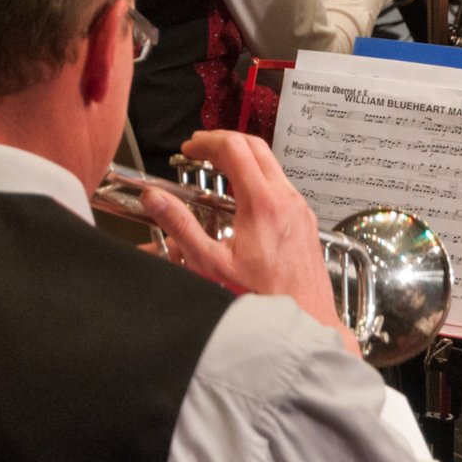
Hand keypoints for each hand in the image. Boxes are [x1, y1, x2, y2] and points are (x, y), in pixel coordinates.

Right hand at [139, 130, 357, 355]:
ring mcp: (300, 207)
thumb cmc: (263, 298)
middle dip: (223, 141)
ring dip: (242, 157)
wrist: (307, 320)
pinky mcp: (306, 219)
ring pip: (271, 163)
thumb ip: (180, 226)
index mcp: (262, 203)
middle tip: (200, 150)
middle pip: (254, 146)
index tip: (188, 150)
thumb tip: (155, 198)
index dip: (205, 142)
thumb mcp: (211, 264)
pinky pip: (281, 183)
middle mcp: (286, 198)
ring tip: (217, 169)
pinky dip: (258, 175)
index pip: (233, 148)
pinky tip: (243, 197)